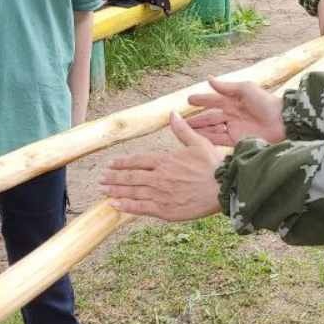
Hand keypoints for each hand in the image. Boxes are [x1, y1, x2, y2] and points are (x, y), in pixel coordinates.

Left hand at [102, 113, 224, 220]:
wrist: (223, 188)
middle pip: (130, 177)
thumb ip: (182, 129)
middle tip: (101, 179)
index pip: (137, 161)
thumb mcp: (198, 142)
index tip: (111, 164)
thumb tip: (172, 113)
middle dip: (114, 178)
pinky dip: (126, 207)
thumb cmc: (213, 165)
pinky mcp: (165, 210)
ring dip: (116, 191)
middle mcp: (159, 177)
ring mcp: (160, 194)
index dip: (122, 163)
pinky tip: (115, 205)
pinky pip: (141, 208)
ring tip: (103, 191)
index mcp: (165, 160)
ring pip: (132, 193)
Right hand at [187, 78, 285, 144]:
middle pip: (209, 117)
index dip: (201, 100)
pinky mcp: (236, 140)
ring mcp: (233, 127)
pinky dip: (207, 139)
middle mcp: (231, 114)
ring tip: (183, 130)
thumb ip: (226, 87)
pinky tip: (196, 139)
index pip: (213, 100)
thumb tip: (208, 78)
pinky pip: (218, 139)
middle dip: (196, 118)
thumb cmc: (266, 102)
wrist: (282, 122)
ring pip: (211, 128)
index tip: (188, 100)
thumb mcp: (246, 89)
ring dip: (198, 129)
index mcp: (233, 100)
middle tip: (179, 120)